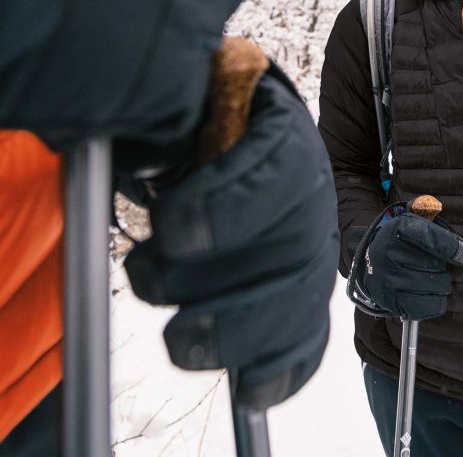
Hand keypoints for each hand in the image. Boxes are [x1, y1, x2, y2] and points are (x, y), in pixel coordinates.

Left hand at [123, 68, 338, 408]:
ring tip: (181, 340)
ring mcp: (310, 241)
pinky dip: (283, 365)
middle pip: (296, 242)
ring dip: (244, 330)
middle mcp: (310, 188)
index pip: (278, 166)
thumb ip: (161, 104)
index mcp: (282, 130)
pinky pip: (308, 332)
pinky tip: (253, 387)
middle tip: (155, 283)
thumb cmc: (194, 115)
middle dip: (226, 277)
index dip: (232, 204)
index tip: (172, 229)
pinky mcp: (300, 288)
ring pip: (303, 296)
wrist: (221, 132)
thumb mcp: (176, 92)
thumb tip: (135, 139)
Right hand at [363, 211, 462, 320]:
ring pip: (437, 286)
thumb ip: (425, 210)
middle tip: (433, 264)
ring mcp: (388, 279)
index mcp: (395, 230)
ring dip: (441, 284)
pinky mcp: (391, 301)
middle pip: (436, 265)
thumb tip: (433, 206)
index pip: (429, 236)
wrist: (369, 266)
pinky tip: (429, 294)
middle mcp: (389, 253)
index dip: (450, 246)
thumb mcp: (409, 220)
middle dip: (442, 266)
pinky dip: (436, 302)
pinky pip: (429, 306)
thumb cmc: (400, 243)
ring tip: (429, 278)